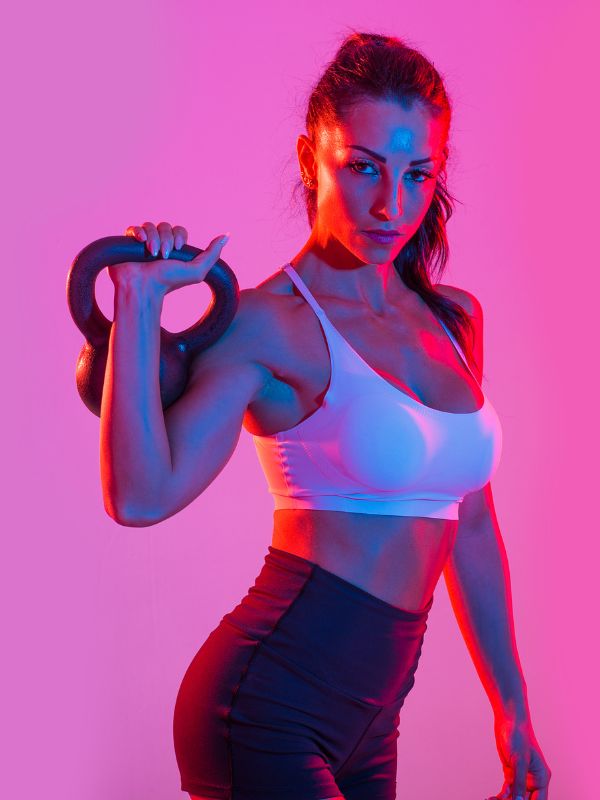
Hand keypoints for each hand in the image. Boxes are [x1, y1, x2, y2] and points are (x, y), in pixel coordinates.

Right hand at [108, 220, 229, 294]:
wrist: (144, 289)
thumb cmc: (169, 283)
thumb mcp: (197, 271)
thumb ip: (212, 254)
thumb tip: (226, 235)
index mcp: (174, 249)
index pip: (179, 230)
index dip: (179, 236)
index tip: (178, 249)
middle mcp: (159, 244)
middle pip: (165, 226)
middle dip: (166, 239)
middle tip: (164, 256)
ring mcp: (142, 243)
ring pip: (150, 226)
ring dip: (153, 238)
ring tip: (152, 254)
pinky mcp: (127, 243)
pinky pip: (133, 228)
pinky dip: (138, 232)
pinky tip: (140, 242)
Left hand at [487, 714, 551, 799]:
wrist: (508, 721)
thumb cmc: (518, 736)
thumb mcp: (519, 761)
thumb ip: (520, 783)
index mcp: (541, 778)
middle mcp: (533, 780)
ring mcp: (522, 777)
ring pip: (516, 797)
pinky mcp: (511, 773)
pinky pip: (508, 790)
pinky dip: (501, 795)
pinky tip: (491, 798)